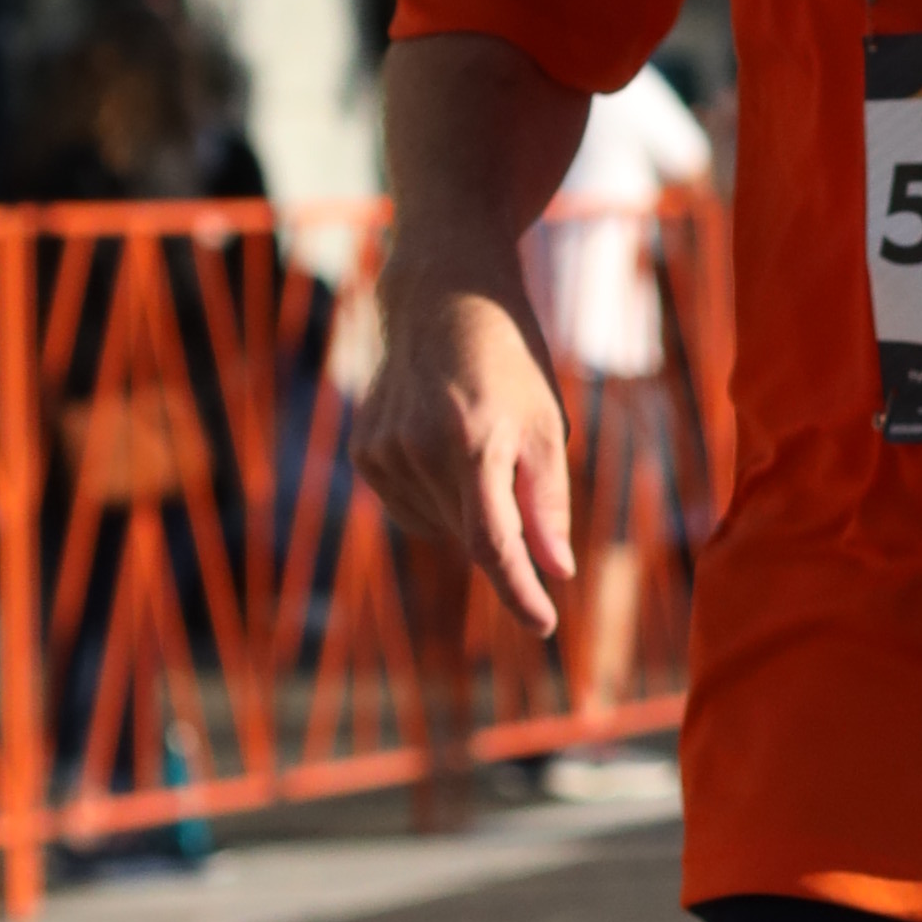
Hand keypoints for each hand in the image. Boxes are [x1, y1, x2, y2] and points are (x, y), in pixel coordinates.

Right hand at [359, 260, 576, 637]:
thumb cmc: (510, 360)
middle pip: (471, 537)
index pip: (494, 545)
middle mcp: (417, 452)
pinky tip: (448, 446)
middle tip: (519, 473)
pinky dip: (440, 497)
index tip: (543, 625)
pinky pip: (412, 507)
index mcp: (472, 443)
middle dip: (505, 531)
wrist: (440, 297)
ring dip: (470, 511)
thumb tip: (557, 571)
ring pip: (440, 527)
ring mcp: (382, 454)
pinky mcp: (364, 452)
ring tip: (479, 444)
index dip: (518, 592)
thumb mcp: (548, 426)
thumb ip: (548, 504)